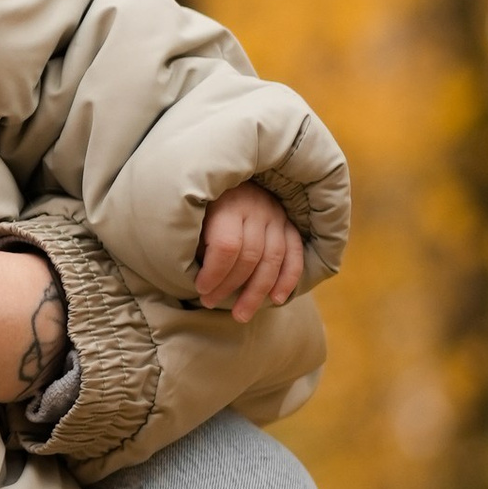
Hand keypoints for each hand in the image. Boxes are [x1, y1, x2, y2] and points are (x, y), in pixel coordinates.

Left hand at [195, 184, 305, 320]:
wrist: (228, 173)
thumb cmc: (203, 202)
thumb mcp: (193, 214)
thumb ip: (197, 242)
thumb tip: (196, 277)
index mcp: (228, 204)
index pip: (227, 246)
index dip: (214, 273)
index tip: (200, 289)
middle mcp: (257, 208)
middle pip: (251, 256)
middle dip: (230, 286)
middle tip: (211, 303)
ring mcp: (276, 215)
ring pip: (273, 259)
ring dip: (257, 292)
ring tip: (241, 315)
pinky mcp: (288, 223)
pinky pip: (294, 254)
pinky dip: (288, 279)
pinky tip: (276, 299)